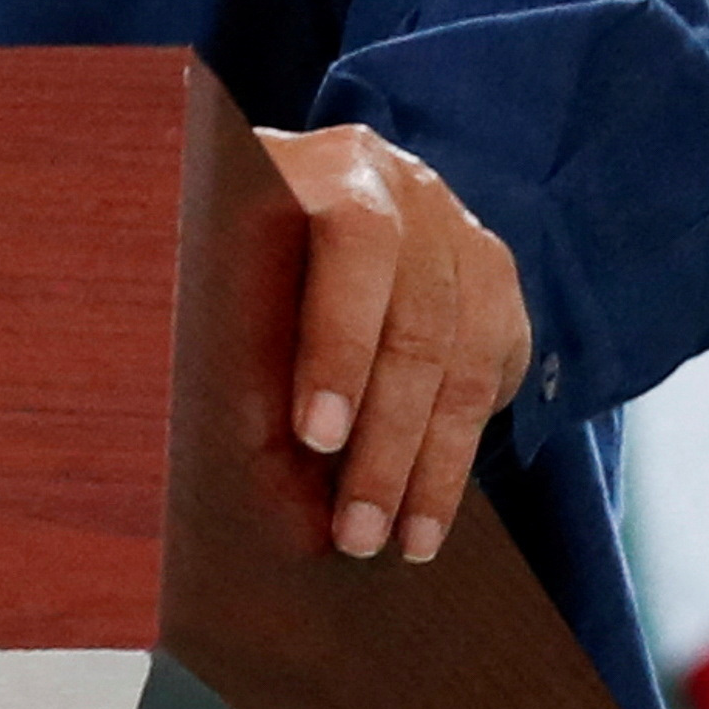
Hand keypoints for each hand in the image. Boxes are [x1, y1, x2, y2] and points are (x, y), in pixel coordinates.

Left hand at [257, 122, 533, 565]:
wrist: (304, 196)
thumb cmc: (232, 253)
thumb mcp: (215, 264)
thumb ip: (226, 327)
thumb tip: (225, 445)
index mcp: (325, 164)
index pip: (356, 243)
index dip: (341, 339)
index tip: (314, 435)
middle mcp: (406, 187)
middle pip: (418, 321)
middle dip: (387, 442)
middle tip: (354, 531)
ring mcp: (459, 231)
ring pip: (465, 360)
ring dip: (432, 467)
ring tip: (401, 544)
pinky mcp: (494, 280)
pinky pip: (494, 372)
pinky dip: (461, 452)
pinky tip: (429, 514)